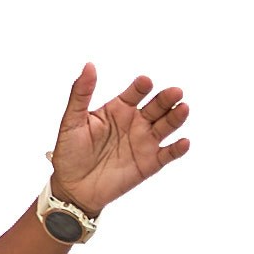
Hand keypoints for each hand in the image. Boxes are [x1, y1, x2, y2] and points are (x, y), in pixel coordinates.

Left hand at [46, 67, 191, 222]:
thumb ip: (80, 94)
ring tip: (183, 108)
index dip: (141, 87)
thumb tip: (89, 66)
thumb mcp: (71, 120)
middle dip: (166, 99)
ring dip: (176, 118)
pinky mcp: (150, 163)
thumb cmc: (69, 152)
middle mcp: (135, 122)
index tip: (145, 82)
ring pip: (166, 126)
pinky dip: (178, 148)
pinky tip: (184, 142)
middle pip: (156, 106)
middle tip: (175, 92)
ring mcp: (144, 142)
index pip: (135, 93)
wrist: (72, 188)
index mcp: (118, 109)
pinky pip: (168, 154)